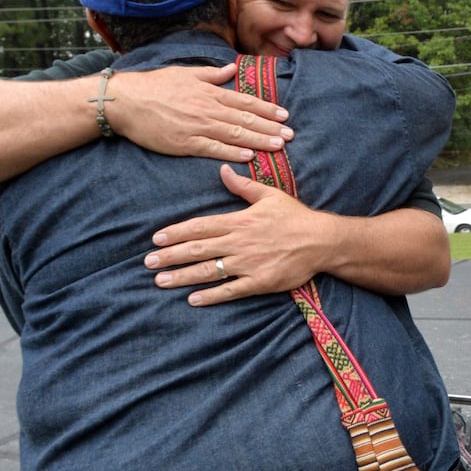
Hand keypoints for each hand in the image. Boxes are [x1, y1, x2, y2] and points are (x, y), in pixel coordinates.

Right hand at [108, 63, 291, 161]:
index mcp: (209, 92)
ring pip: (235, 135)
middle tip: (290, 134)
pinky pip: (214, 148)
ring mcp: (198, 126)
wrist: (126, 100)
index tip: (284, 115)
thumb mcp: (185, 73)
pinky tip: (249, 156)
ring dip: (259, 141)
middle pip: (245, 120)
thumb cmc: (154, 85)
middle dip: (270, 127)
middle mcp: (208, 109)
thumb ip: (211, 74)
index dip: (267, 109)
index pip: (245, 102)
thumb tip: (232, 69)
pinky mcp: (186, 143)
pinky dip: (233, 152)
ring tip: (279, 146)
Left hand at [144, 164, 331, 305]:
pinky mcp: (259, 282)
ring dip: (182, 276)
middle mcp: (239, 242)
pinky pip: (230, 290)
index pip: (200, 226)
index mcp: (239, 221)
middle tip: (148, 262)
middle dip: (170, 256)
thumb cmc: (296, 217)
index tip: (156, 239)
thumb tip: (223, 171)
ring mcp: (248, 264)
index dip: (176, 233)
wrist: (322, 241)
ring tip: (160, 281)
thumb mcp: (270, 195)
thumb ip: (243, 186)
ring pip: (208, 271)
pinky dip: (211, 296)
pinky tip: (192, 299)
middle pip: (197, 249)